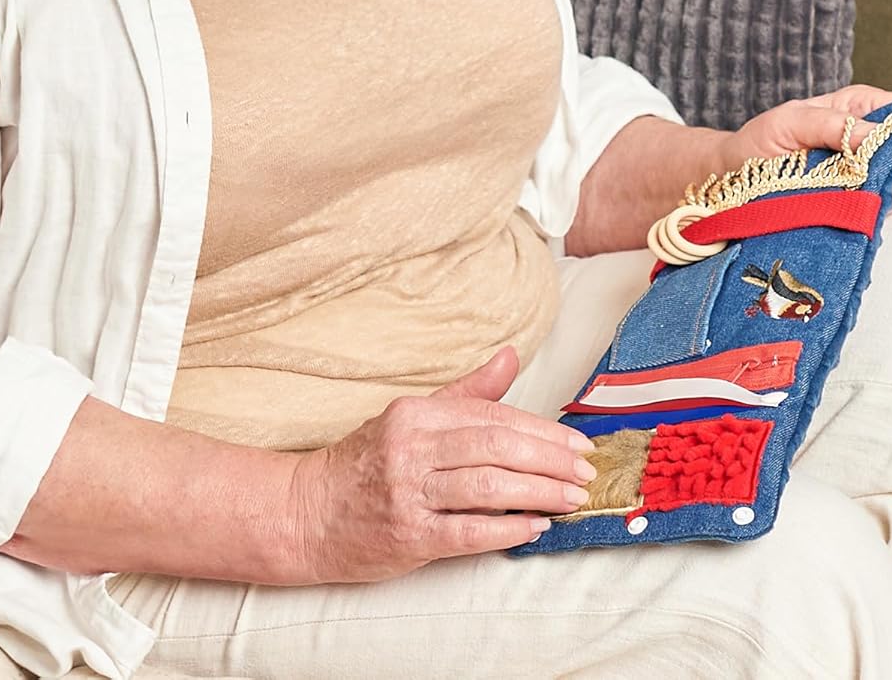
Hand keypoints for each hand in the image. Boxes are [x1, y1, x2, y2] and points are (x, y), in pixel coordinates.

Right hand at [285, 346, 596, 582]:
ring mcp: (408, 493)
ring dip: (537, 492)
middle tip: (585, 472)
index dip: (540, 431)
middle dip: (548, 460)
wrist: (306, 513)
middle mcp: (412, 448)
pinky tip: (534, 527)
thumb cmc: (366, 463)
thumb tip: (510, 355)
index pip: (491, 417)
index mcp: (417, 414)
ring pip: (486, 487)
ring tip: (571, 498)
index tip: (577, 445)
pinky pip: (466, 531)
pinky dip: (505, 529)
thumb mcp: (412, 417)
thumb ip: (466, 393)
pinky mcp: (408, 536)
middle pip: (494, 447)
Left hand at [720, 85, 891, 208]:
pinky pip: (880, 211)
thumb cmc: (757, 142)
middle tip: (856, 184)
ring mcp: (867, 173)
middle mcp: (869, 138)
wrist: (732, 178)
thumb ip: (832, 124)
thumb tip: (878, 136)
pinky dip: (865, 214)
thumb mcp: (788, 122)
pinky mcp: (858, 202)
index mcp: (858, 107)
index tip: (888, 160)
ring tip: (836, 195)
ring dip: (876, 196)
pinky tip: (840, 211)